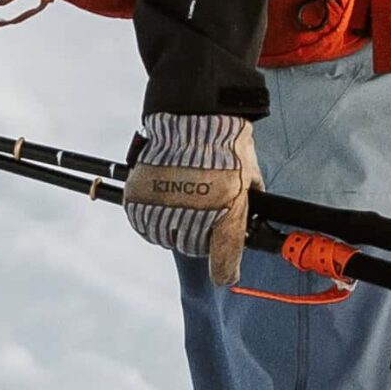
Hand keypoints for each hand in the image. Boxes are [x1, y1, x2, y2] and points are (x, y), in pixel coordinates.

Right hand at [122, 113, 258, 284]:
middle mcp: (195, 211)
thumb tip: (247, 225)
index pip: (224, 258)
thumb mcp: (249, 176)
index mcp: (227, 209)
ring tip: (179, 206)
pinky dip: (150, 219)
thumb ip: (247, 205)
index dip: (225, 271)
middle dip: (200, 237)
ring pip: (167, 237)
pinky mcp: (142, 194)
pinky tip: (160, 204)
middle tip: (202, 217)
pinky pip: (143, 223)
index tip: (225, 275)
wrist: (194, 114)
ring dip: (173, 228)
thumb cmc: (226, 142)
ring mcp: (166, 203)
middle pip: (193, 247)